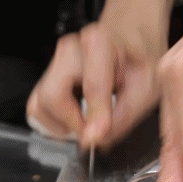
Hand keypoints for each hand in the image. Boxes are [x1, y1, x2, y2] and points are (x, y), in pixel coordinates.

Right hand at [26, 0, 174, 150]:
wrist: (128, 41)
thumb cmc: (138, 61)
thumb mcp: (146, 88)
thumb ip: (123, 116)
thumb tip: (97, 139)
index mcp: (99, 44)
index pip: (92, 87)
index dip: (95, 118)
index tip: (96, 139)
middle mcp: (71, 49)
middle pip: (53, 97)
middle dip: (73, 123)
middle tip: (93, 131)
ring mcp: (55, 62)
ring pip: (40, 105)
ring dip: (62, 124)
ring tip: (87, 121)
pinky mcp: (46, 77)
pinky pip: (37, 108)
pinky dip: (54, 122)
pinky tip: (75, 118)